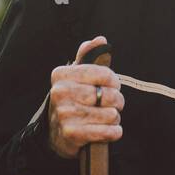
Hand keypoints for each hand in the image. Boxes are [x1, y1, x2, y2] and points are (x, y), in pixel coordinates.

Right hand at [46, 36, 124, 159]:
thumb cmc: (72, 99)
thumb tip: (101, 40)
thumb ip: (88, 56)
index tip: (112, 85)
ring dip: (115, 117)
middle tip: (113, 103)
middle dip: (117, 101)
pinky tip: (112, 130)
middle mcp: (60, 93)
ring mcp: (64, 114)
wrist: (56, 132)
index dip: (114, 81)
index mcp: (62, 75)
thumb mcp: (76, 75)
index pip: (104, 74)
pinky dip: (114, 132)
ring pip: (110, 114)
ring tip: (108, 117)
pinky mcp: (71, 134)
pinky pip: (106, 132)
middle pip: (109, 95)